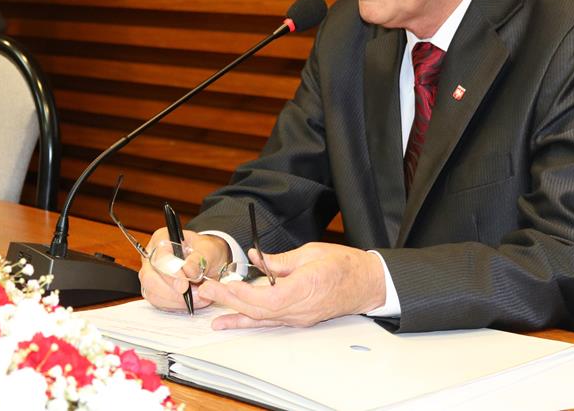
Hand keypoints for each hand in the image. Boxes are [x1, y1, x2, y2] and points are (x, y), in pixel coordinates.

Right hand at [138, 227, 229, 311]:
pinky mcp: (155, 291)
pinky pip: (159, 303)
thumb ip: (199, 259)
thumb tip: (188, 271)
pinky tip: (192, 302)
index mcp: (162, 239)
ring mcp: (151, 275)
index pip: (159, 258)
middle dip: (172, 292)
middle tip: (194, 295)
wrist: (209, 260)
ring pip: (153, 294)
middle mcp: (151, 257)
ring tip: (199, 298)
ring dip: (176, 301)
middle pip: (150, 278)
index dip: (171, 274)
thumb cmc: (206, 250)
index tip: (185, 286)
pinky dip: (176, 306)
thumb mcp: (209, 249)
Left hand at [197, 242, 385, 327]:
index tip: (222, 283)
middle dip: (229, 301)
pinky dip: (250, 321)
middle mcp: (300, 309)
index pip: (266, 298)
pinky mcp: (298, 319)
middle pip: (258, 310)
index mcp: (304, 288)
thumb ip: (280, 259)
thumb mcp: (311, 252)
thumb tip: (254, 258)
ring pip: (261, 319)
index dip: (241, 293)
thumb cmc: (344, 265)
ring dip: (235, 314)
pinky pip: (270, 322)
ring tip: (212, 314)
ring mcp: (299, 317)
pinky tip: (233, 321)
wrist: (366, 283)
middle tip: (206, 291)